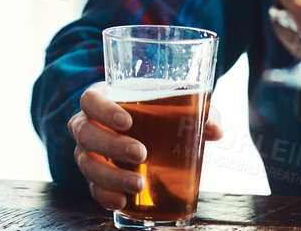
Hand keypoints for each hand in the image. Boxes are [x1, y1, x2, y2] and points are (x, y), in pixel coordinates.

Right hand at [68, 82, 224, 211]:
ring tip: (139, 184)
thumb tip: (214, 129)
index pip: (90, 100)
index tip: (127, 121)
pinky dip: (105, 196)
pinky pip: (92, 187)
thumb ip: (195, 111)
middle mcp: (88, 125)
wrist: (144, 131)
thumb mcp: (173, 105)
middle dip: (112, 145)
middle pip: (86, 133)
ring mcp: (88, 152)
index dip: (103, 110)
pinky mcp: (94, 177)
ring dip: (110, 176)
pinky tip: (122, 202)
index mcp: (103, 99)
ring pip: (86, 163)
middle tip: (141, 153)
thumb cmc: (154, 111)